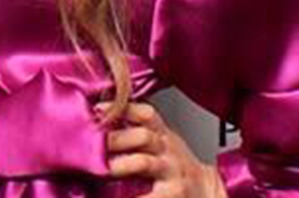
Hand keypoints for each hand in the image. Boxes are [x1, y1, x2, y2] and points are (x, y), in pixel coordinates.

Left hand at [96, 100, 228, 197]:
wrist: (207, 192)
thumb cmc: (177, 168)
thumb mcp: (164, 144)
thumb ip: (139, 132)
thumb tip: (103, 120)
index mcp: (163, 135)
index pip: (145, 114)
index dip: (122, 109)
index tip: (98, 109)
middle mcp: (168, 150)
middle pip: (142, 136)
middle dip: (115, 139)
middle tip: (91, 144)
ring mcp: (171, 172)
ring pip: (143, 162)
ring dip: (120, 165)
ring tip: (102, 171)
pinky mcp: (173, 194)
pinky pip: (149, 197)